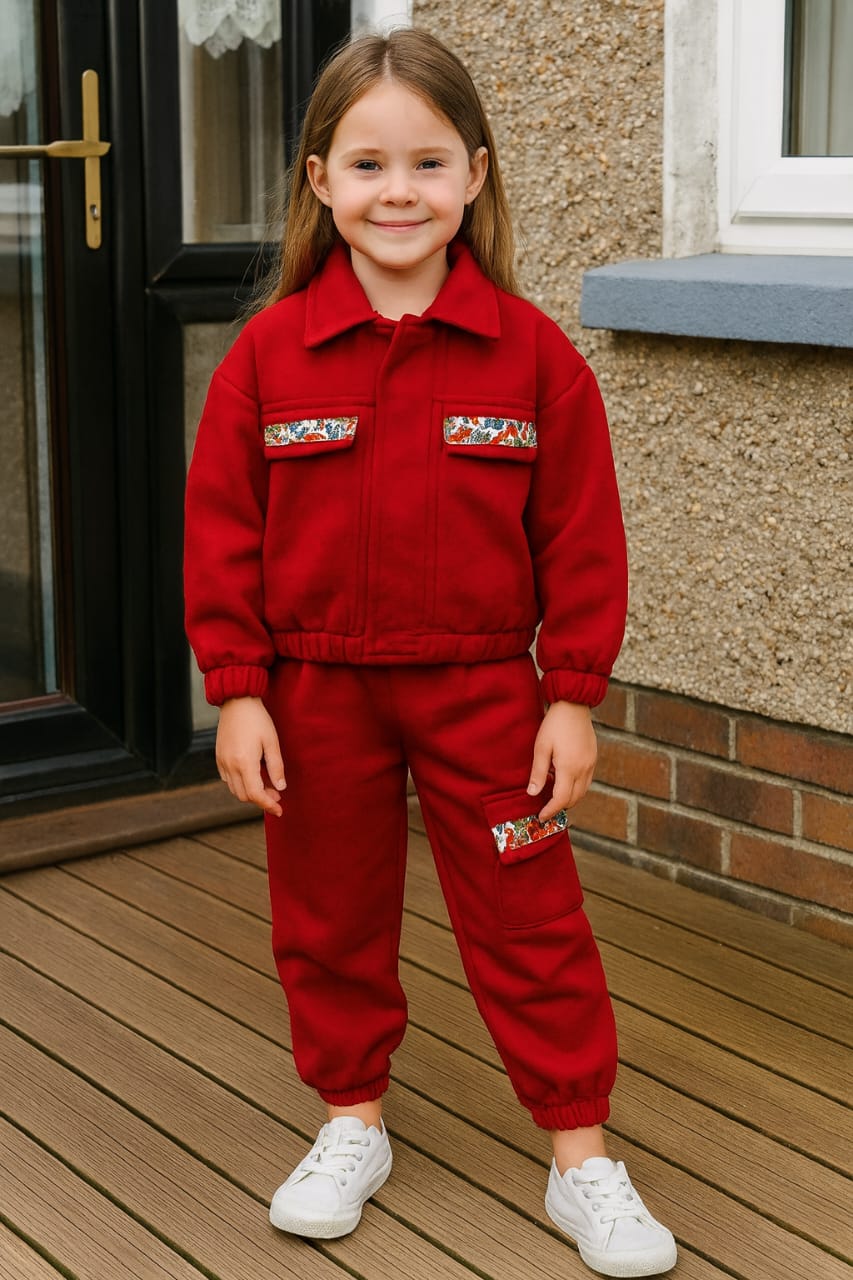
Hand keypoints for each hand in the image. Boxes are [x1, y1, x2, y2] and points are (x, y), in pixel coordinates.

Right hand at [216, 696, 285, 816]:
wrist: (237, 702)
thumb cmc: (257, 719)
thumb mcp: (272, 742)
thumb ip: (276, 767)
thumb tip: (280, 788)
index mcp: (244, 762)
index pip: (256, 794)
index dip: (269, 805)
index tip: (280, 810)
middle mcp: (230, 765)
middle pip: (245, 796)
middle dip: (262, 800)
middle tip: (277, 795)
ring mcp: (222, 762)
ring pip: (235, 790)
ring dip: (251, 793)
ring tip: (267, 785)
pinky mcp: (219, 758)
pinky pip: (228, 780)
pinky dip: (241, 784)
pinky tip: (253, 776)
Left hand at [527, 701, 596, 820]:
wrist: (574, 705)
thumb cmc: (554, 724)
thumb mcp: (541, 747)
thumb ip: (538, 772)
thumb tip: (533, 793)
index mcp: (569, 768)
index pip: (561, 799)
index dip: (550, 810)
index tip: (541, 817)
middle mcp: (583, 769)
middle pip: (574, 799)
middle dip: (560, 808)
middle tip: (546, 810)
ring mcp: (591, 764)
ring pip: (583, 791)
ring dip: (569, 799)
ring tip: (554, 798)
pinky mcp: (593, 758)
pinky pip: (586, 781)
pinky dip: (576, 788)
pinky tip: (564, 781)